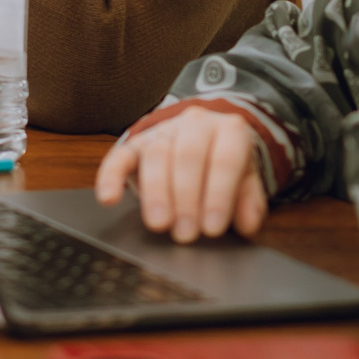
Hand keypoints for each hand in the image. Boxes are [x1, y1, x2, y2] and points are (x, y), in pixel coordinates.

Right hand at [94, 105, 267, 242]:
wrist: (207, 136)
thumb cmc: (226, 164)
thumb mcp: (247, 180)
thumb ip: (249, 201)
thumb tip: (247, 224)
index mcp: (229, 130)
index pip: (225, 159)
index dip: (219, 195)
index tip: (212, 228)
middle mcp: (196, 124)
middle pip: (188, 155)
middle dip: (186, 198)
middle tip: (186, 234)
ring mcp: (163, 131)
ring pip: (156, 154)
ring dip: (157, 193)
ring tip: (159, 225)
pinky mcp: (136, 143)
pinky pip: (120, 155)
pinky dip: (111, 176)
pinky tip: (109, 199)